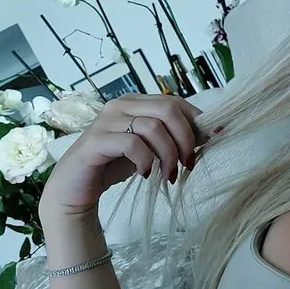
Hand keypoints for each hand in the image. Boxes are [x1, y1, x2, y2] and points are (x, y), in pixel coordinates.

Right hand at [39, 94, 202, 219]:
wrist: (76, 187)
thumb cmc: (116, 164)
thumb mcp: (151, 148)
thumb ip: (173, 137)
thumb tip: (213, 133)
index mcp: (136, 102)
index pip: (175, 101)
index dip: (197, 121)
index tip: (211, 142)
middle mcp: (121, 105)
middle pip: (168, 110)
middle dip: (186, 138)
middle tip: (188, 164)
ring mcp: (106, 120)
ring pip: (153, 127)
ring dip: (168, 154)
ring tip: (168, 175)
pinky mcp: (95, 140)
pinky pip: (132, 144)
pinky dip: (146, 160)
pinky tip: (145, 173)